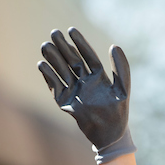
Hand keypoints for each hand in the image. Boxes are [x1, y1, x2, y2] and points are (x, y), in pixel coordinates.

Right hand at [38, 28, 135, 162]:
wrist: (109, 135)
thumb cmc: (118, 113)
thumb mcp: (123, 89)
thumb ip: (121, 68)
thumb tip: (114, 45)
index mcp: (98, 78)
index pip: (87, 56)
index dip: (80, 43)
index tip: (71, 30)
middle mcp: (85, 82)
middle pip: (72, 61)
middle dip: (63, 47)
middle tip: (54, 32)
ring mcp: (73, 92)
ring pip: (62, 71)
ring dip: (54, 58)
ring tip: (46, 46)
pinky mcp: (64, 102)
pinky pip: (55, 86)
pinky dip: (49, 76)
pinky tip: (42, 64)